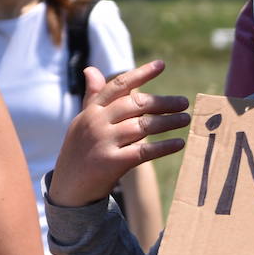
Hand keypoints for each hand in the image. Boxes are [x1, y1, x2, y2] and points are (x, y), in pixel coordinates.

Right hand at [48, 60, 189, 207]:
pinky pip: (144, 151)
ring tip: (186, 119)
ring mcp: (103, 142)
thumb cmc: (80, 152)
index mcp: (91, 110)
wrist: (68, 190)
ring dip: (168, 122)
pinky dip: (163, 146)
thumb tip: (91, 69)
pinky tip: (179, 143)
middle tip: (184, 102)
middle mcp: (96, 123)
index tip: (161, 64)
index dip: (141, 73)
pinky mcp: (111, 163)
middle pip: (136, 104)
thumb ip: (92, 97)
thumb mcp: (82, 122)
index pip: (118, 86)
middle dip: (163, 102)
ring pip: (143, 126)